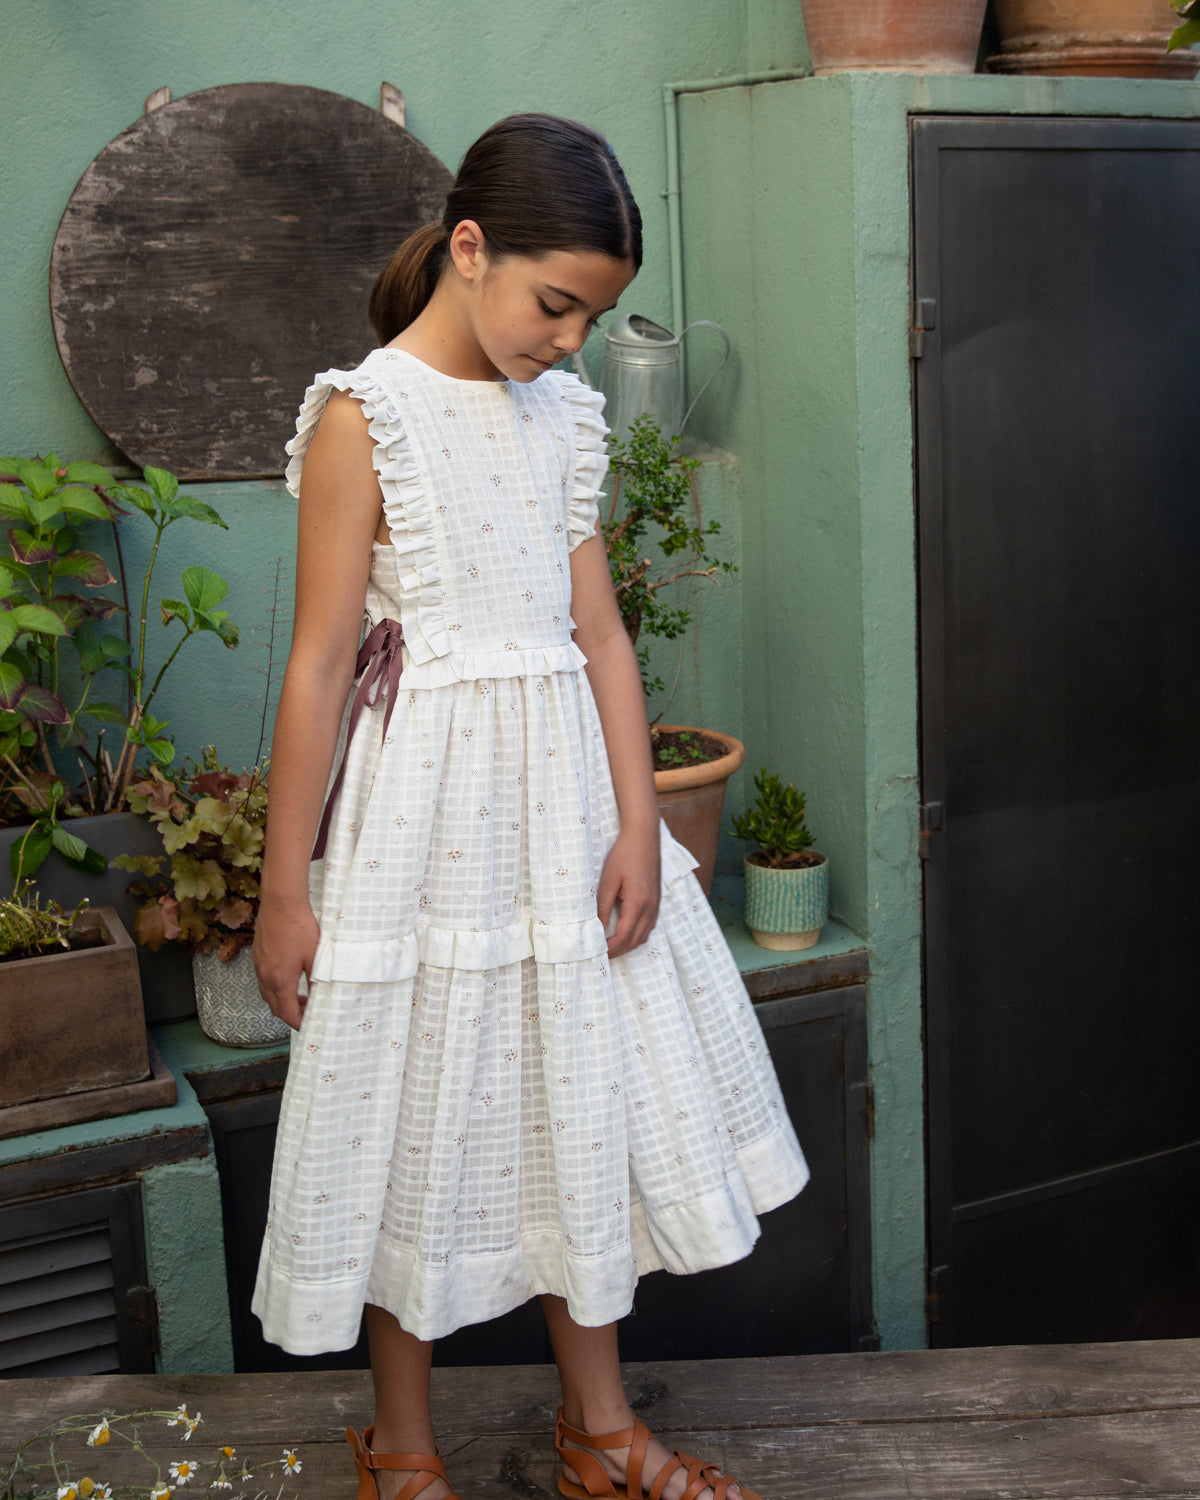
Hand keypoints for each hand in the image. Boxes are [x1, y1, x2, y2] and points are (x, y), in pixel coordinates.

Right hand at [253, 894, 318, 1029]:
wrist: (281, 903)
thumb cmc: (299, 927)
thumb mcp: (315, 957)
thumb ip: (316, 981)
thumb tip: (319, 998)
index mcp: (280, 981)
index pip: (287, 1014)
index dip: (299, 1023)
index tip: (309, 1025)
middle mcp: (265, 977)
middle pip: (275, 1008)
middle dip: (291, 1014)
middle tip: (307, 1011)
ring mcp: (259, 966)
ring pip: (267, 995)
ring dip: (282, 1001)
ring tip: (299, 996)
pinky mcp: (258, 956)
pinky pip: (263, 981)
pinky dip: (275, 988)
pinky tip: (288, 978)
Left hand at [597, 824, 660, 957]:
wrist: (644, 837)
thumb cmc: (624, 855)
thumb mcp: (608, 880)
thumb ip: (602, 906)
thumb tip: (595, 927)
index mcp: (638, 903)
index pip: (624, 936)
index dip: (610, 948)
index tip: (597, 952)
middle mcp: (650, 908)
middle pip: (635, 940)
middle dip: (619, 951)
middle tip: (602, 955)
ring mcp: (656, 905)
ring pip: (644, 935)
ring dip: (628, 945)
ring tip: (611, 947)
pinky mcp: (656, 900)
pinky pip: (649, 926)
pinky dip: (637, 935)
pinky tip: (625, 933)